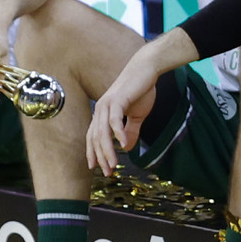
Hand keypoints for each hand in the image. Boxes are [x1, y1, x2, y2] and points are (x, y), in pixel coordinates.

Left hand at [86, 47, 166, 170]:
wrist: (146, 69)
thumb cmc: (141, 90)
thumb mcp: (136, 115)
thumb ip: (130, 131)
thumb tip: (126, 147)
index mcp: (103, 113)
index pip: (94, 137)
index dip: (95, 153)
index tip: (99, 168)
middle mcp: (101, 109)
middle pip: (96, 138)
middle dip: (100, 157)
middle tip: (107, 172)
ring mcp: (107, 104)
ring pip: (103, 132)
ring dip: (107, 150)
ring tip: (112, 164)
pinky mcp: (118, 100)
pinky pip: (114, 120)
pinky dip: (118, 133)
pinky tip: (123, 144)